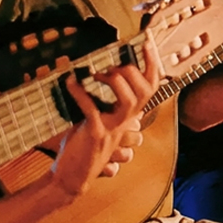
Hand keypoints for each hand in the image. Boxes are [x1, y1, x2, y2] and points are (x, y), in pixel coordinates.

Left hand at [48, 39, 160, 203]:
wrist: (70, 179)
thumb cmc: (82, 148)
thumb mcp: (98, 122)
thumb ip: (103, 102)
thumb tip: (94, 72)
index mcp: (128, 117)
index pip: (151, 88)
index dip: (152, 64)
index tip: (147, 43)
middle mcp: (126, 123)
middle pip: (145, 91)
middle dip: (130, 70)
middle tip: (110, 65)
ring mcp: (113, 129)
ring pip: (130, 100)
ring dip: (114, 80)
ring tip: (95, 74)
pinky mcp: (96, 134)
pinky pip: (92, 109)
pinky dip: (80, 93)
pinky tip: (69, 83)